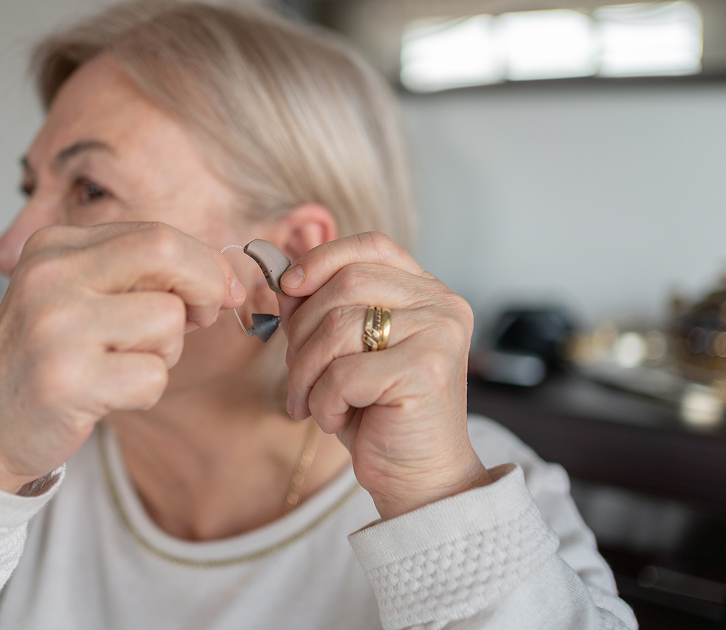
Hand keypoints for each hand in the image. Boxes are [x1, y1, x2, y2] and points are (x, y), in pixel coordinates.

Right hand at [0, 222, 244, 493]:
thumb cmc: (46, 358)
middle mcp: (51, 276)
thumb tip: (223, 281)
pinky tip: (107, 395)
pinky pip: (153, 377)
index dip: (204, 263)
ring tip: (121, 365)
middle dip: (204, 285)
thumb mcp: (79, 296)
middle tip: (203, 318)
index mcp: (56, 245)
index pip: (156, 234)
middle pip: (165, 253)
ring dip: (164, 354)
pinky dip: (145, 392)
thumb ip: (140, 277)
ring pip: (167, 322)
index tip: (221, 291)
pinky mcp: (67, 380)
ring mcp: (56, 327)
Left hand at [278, 232, 491, 519]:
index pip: (371, 245)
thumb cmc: (380, 415)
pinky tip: (333, 420)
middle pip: (346, 284)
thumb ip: (325, 310)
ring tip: (308, 401)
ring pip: (338, 326)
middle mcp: (441, 306)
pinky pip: (344, 372)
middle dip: (302, 329)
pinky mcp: (426, 372)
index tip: (289, 287)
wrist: (421, 480)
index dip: (322, 258)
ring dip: (305, 371)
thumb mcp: (347, 353)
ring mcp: (438, 335)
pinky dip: (323, 400)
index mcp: (427, 292)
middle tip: (296, 371)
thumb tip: (285, 279)